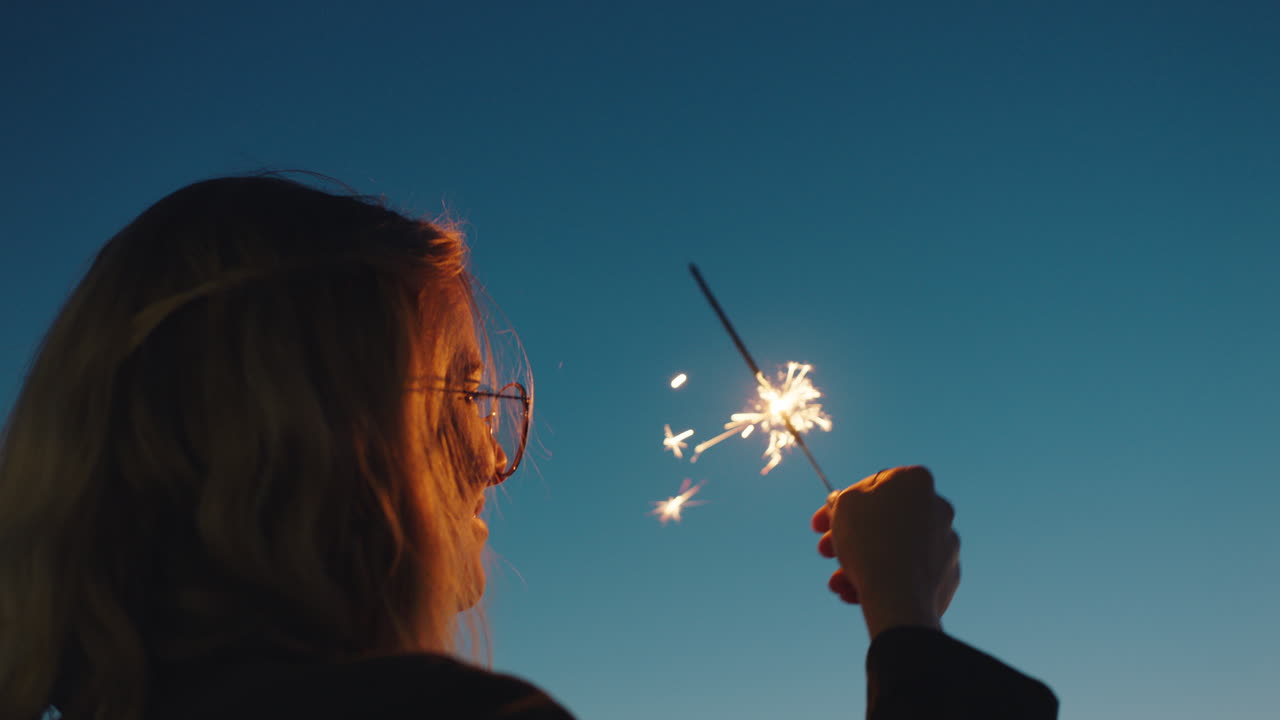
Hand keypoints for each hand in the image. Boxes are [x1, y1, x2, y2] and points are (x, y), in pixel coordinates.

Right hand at [811, 466, 960, 638]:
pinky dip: (886, 579)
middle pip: (884, 520)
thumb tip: (844, 500)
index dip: (841, 503)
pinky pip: (910, 573)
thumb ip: (842, 496)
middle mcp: (939, 507)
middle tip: (826, 551)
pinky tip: (859, 593)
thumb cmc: (869, 543)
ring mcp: (947, 543)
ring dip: (862, 562)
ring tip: (839, 582)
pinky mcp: (948, 575)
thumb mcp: (842, 505)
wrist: (899, 598)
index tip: (822, 525)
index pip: (873, 484)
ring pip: (894, 549)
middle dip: (850, 537)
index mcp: (916, 481)